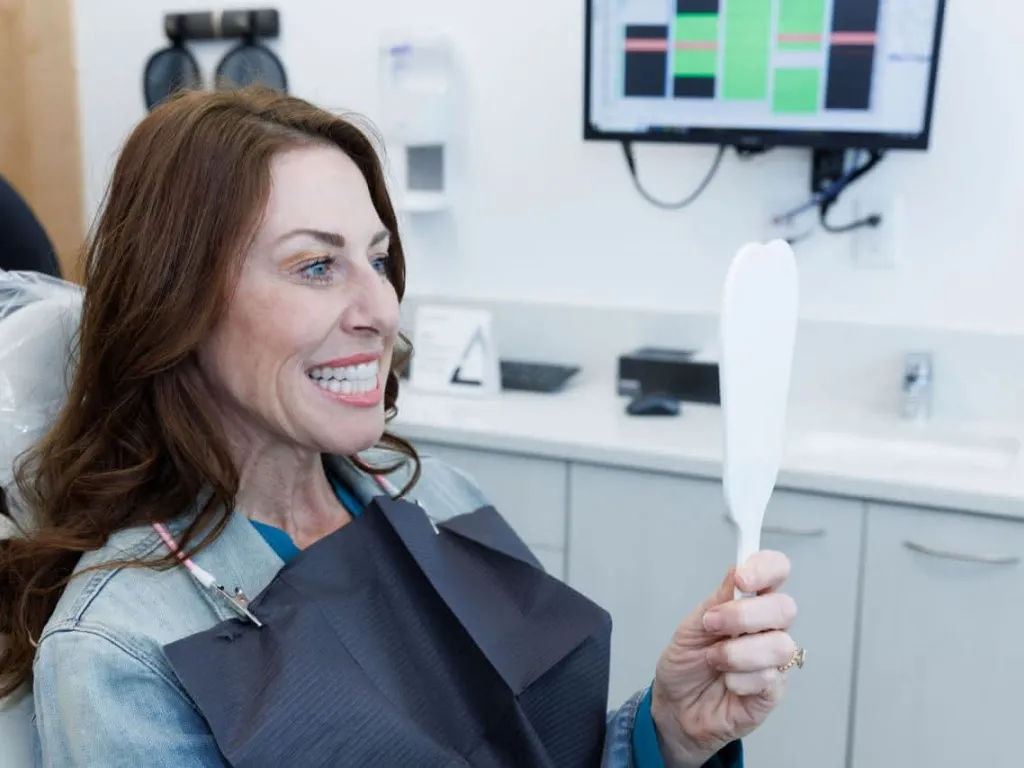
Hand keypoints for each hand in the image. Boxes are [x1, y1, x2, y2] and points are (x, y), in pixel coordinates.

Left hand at [649, 551, 797, 766]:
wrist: (675, 708)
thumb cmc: (686, 664)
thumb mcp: (692, 626)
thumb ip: (718, 601)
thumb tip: (737, 571)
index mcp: (748, 603)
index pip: (775, 571)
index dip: (766, 568)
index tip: (742, 579)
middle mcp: (767, 628)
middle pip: (784, 608)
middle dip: (744, 616)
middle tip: (712, 625)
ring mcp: (773, 660)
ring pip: (780, 645)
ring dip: (738, 653)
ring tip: (715, 661)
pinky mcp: (774, 691)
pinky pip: (770, 678)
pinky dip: (739, 680)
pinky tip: (727, 683)